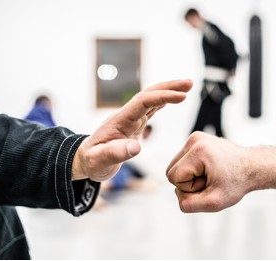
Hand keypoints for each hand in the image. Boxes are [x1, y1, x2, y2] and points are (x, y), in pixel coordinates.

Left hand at [72, 79, 192, 181]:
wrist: (85, 160)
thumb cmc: (91, 161)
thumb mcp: (99, 161)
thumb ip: (116, 153)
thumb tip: (137, 147)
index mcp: (120, 120)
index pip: (143, 102)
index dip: (162, 97)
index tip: (182, 97)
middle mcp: (126, 115)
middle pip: (149, 94)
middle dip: (169, 87)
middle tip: (189, 83)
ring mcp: (131, 119)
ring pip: (151, 99)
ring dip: (168, 91)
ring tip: (187, 86)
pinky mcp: (134, 124)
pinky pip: (151, 108)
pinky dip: (163, 101)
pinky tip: (174, 98)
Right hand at [166, 131, 275, 212]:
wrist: (253, 167)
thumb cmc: (237, 182)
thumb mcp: (215, 202)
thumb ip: (190, 205)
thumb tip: (178, 198)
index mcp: (199, 151)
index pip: (173, 177)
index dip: (189, 188)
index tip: (208, 184)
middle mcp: (195, 140)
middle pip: (171, 170)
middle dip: (188, 182)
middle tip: (210, 181)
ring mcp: (195, 137)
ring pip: (175, 166)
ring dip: (190, 176)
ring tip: (210, 175)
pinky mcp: (196, 139)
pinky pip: (182, 160)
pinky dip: (192, 168)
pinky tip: (209, 169)